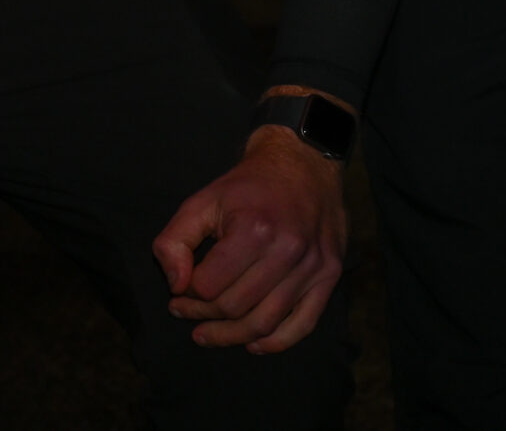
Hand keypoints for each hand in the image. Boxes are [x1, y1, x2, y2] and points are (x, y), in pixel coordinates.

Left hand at [151, 125, 345, 353]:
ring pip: (265, 323)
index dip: (186, 296)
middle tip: (188, 312)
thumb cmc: (248, 186)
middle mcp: (288, 250)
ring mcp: (313, 265)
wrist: (304, 163)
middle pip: (236, 308)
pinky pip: (303, 325)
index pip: (209, 287)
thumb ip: (175, 240)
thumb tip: (176, 285)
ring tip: (208, 333)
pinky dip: (276, 343)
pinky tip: (252, 343)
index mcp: (254, 229)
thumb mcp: (203, 201)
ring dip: (231, 336)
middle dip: (204, 316)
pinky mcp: (330, 274)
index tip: (178, 294)